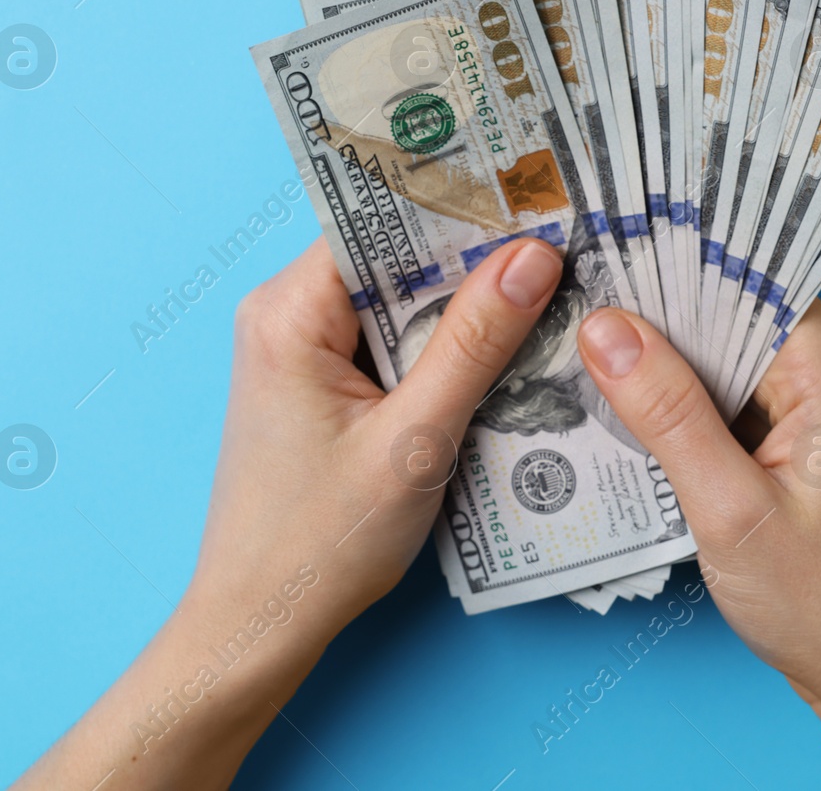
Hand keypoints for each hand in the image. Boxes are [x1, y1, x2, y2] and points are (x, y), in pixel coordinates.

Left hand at [16, 237, 563, 789]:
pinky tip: (499, 356)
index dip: (460, 208)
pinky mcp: (320, 385)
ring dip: (464, 308)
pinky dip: (442, 348)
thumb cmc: (320, 544)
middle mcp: (286, 315)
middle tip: (560, 247)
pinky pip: (391, 341)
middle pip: (394, 257)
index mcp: (290, 312)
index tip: (533, 197)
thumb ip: (474, 344)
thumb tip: (533, 255)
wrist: (260, 624)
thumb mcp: (414, 440)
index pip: (382, 222)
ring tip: (545, 295)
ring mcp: (301, 351)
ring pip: (399, 301)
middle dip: (473, 258)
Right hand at [577, 303, 820, 789]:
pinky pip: (718, 397)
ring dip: (654, 359)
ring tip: (574, 348)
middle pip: (722, 308)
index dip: (667, 256)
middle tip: (565, 301)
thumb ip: (667, 414)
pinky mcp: (784, 441)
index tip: (595, 245)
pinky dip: (671, 403)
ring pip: (713, 353)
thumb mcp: (731, 509)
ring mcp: (804, 407)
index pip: (740, 273)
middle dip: (648, 307)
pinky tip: (617, 409)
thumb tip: (605, 328)